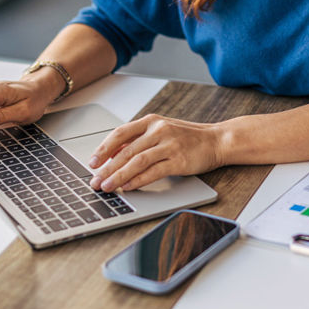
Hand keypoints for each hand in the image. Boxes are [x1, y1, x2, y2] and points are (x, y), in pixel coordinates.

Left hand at [88, 114, 225, 191]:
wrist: (216, 140)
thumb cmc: (187, 137)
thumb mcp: (161, 131)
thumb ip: (139, 140)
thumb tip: (113, 155)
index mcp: (151, 121)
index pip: (120, 133)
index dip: (104, 149)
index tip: (92, 163)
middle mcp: (158, 130)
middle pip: (126, 150)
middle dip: (107, 168)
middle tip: (94, 181)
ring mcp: (169, 144)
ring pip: (137, 161)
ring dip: (118, 176)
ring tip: (107, 187)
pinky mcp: (179, 160)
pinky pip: (153, 172)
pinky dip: (138, 181)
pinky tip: (128, 187)